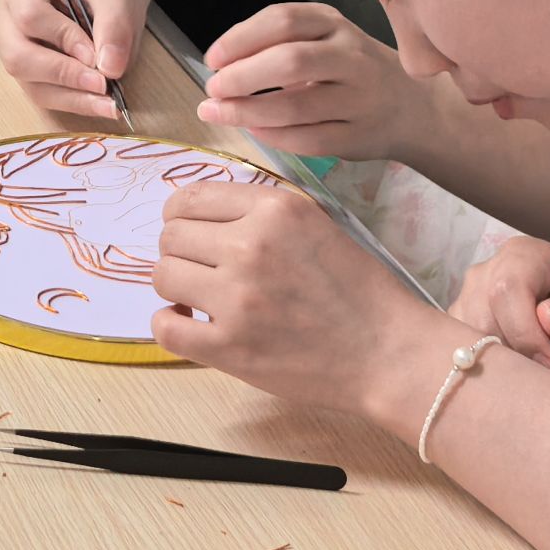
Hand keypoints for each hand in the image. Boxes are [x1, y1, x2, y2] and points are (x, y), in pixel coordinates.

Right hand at [0, 0, 147, 118]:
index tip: (94, 53)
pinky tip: (101, 104)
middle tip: (103, 84)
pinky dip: (74, 102)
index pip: (30, 15)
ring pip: (30, 83)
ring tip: (109, 102)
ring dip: (72, 97)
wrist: (104, 1)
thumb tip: (109, 68)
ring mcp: (11, 50)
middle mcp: (4, 20)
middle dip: (63, 74)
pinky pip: (44, 96)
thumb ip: (114, 25)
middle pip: (18, 56)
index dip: (62, 38)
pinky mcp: (26, 75)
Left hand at [152, 183, 422, 417]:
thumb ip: (261, 212)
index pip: (190, 197)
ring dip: (175, 285)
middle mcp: (250, 245)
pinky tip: (191, 323)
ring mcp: (237, 298)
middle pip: (171, 235)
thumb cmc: (357, 290)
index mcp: (275, 208)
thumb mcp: (315, 223)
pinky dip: (170, 323)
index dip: (181, 216)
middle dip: (179, 251)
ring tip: (199, 297)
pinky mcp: (230, 347)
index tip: (190, 233)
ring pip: (162, 275)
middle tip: (199, 269)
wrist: (387, 352)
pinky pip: (165, 327)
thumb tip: (201, 213)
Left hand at [194, 3, 402, 159]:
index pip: (283, 19)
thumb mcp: (324, 39)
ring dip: (248, 112)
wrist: (414, 108)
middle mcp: (351, 56)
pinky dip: (274, 136)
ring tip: (218, 113)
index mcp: (334, 23)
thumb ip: (279, 43)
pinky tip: (253, 130)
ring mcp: (359, 98)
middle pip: (290, 61)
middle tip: (213, 89)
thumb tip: (220, 64)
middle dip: (243, 76)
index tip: (213, 58)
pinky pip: (309, 140)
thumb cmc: (351, 69)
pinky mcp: (359, 136)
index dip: (241, 38)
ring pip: (297, 107)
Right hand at [450, 236, 549, 395]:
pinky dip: (483, 370)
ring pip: (464, 336)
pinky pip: (455, 351)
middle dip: (513, 352)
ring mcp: (468, 297)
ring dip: (499, 364)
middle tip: (545, 375)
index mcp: (528, 256)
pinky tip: (513, 374)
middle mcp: (490, 269)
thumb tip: (549, 316)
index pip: (507, 288)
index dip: (525, 331)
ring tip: (533, 374)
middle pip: (482, 314)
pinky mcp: (457, 326)